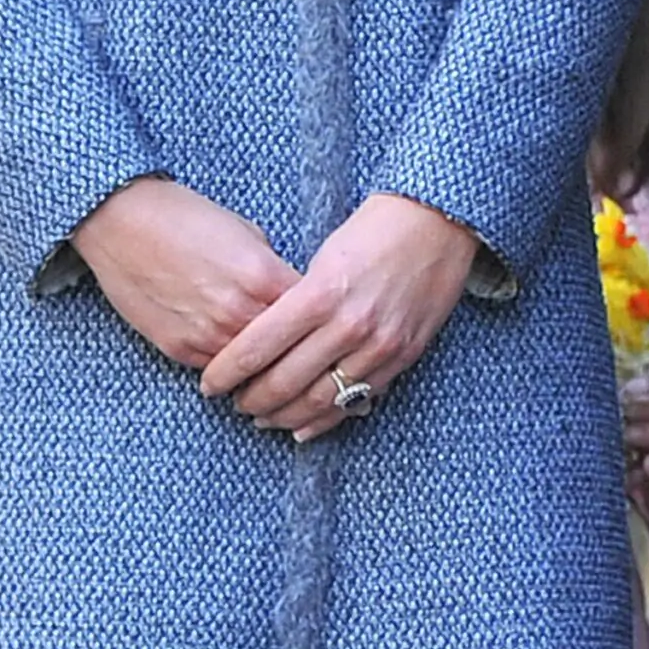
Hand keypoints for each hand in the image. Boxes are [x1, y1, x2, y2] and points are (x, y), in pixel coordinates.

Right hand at [72, 176, 298, 370]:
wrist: (123, 223)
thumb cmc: (186, 218)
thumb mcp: (247, 233)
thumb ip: (272, 269)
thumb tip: (289, 295)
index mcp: (264, 278)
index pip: (313, 316)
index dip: (320, 318)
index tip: (324, 321)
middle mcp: (239, 314)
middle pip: (288, 351)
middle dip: (297, 350)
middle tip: (305, 351)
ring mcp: (207, 337)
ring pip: (255, 371)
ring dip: (265, 366)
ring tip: (273, 360)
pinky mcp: (179, 350)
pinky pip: (218, 370)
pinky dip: (230, 367)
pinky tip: (235, 356)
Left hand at [199, 192, 477, 441]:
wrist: (438, 222)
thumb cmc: (375, 228)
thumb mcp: (324, 255)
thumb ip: (295, 300)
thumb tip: (264, 338)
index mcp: (320, 293)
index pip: (257, 348)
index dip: (226, 373)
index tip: (209, 385)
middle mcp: (348, 325)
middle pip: (283, 382)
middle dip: (251, 400)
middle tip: (234, 403)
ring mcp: (378, 345)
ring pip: (319, 400)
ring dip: (284, 416)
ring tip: (262, 418)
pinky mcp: (402, 356)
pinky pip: (356, 400)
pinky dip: (326, 418)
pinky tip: (303, 426)